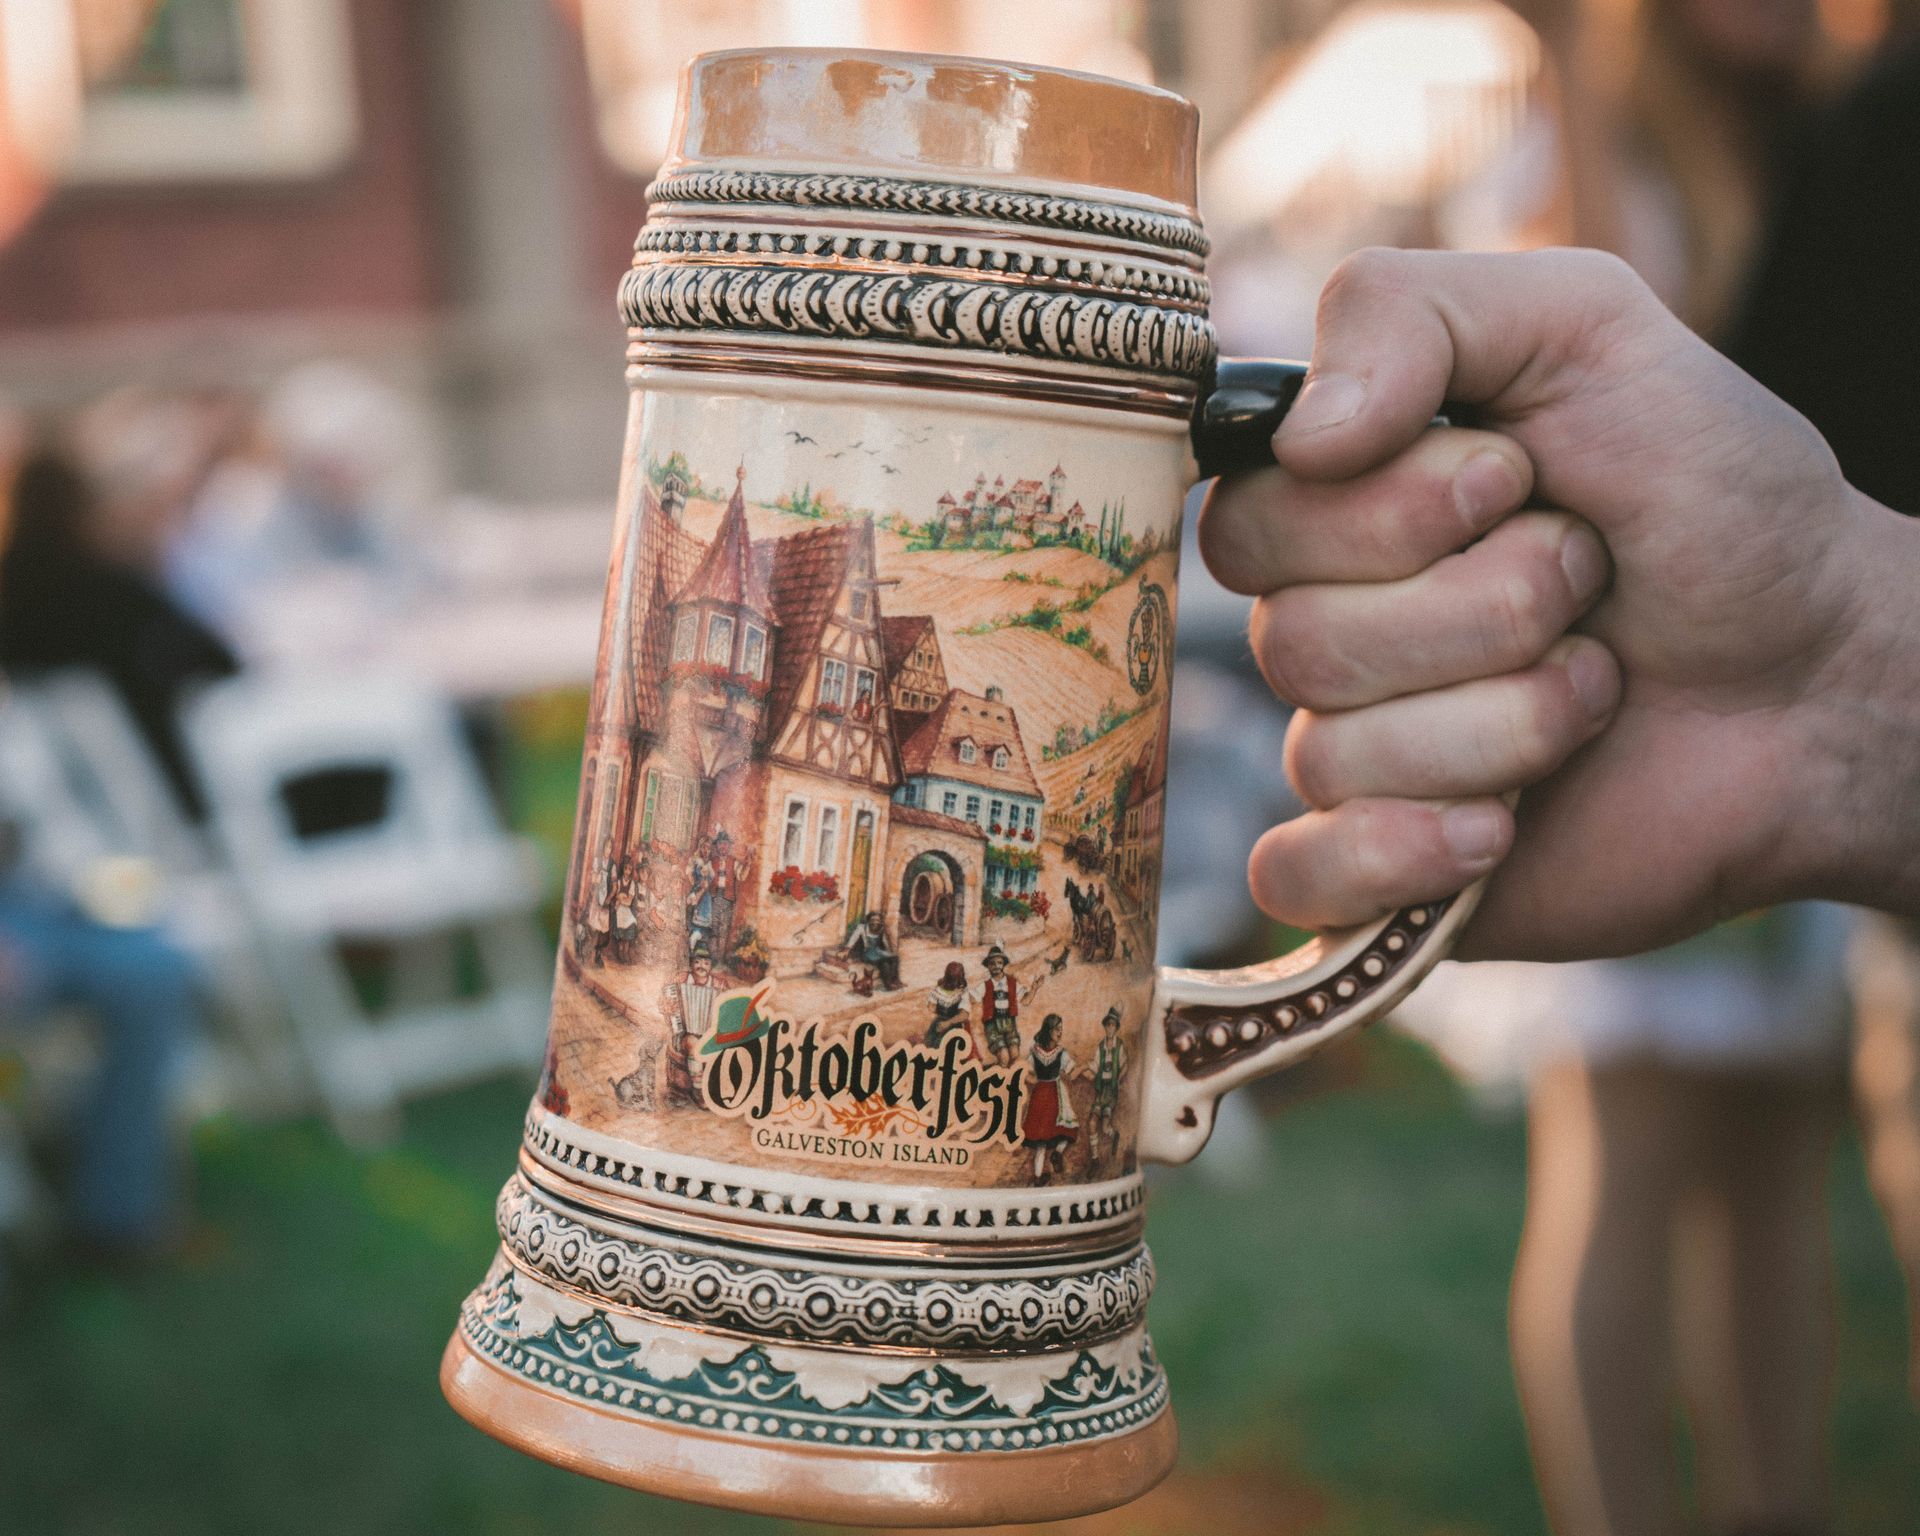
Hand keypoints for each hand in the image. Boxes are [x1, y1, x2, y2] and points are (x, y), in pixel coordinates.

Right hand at [1199, 247, 1919, 959]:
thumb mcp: (1584, 327)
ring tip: (1599, 687)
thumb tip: (1296, 438)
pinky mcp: (1390, 872)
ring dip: (1510, 718)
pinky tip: (1501, 828)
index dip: (1384, 512)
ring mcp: (1355, 756)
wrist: (1829, 675)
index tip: (1517, 480)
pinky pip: (1300, 879)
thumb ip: (1409, 311)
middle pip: (1294, 641)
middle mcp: (1329, 629)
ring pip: (1332, 755)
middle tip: (1587, 583)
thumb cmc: (1713, 499)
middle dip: (1482, 609)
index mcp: (1341, 506)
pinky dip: (1397, 853)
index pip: (1245, 519)